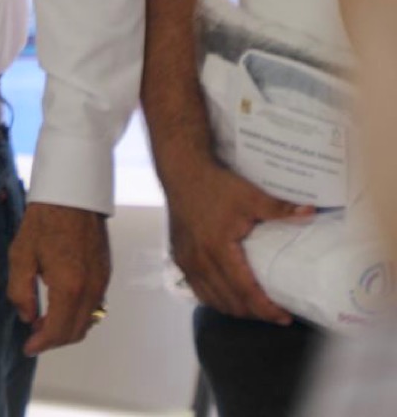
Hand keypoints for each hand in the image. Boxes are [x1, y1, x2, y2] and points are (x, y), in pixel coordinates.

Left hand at [8, 202, 111, 355]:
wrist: (73, 197)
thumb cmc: (44, 222)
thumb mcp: (20, 255)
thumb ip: (20, 291)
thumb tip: (27, 316)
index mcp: (69, 287)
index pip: (58, 330)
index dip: (41, 344)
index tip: (28, 348)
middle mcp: (91, 290)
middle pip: (76, 332)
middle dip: (54, 339)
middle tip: (33, 336)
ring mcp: (102, 283)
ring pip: (88, 321)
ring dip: (67, 328)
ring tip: (43, 321)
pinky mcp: (105, 275)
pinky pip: (95, 307)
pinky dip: (78, 315)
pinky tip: (59, 306)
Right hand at [162, 157, 311, 323]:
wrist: (182, 173)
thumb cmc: (216, 186)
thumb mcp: (250, 196)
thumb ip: (279, 209)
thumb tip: (312, 212)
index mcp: (218, 250)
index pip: (244, 291)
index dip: (265, 309)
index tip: (284, 317)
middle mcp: (199, 262)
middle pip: (229, 302)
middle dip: (254, 313)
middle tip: (276, 313)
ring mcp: (186, 262)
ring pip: (212, 300)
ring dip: (235, 309)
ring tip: (255, 307)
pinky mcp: (178, 258)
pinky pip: (198, 290)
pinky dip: (216, 299)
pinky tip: (228, 295)